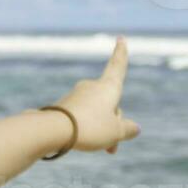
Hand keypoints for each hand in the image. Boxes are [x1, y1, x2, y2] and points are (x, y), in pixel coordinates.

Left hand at [48, 36, 141, 154]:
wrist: (53, 131)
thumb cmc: (90, 128)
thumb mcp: (115, 132)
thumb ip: (127, 129)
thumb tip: (133, 128)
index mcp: (108, 87)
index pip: (118, 66)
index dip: (121, 54)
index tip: (120, 38)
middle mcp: (92, 88)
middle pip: (111, 104)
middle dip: (114, 125)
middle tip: (112, 148)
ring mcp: (76, 97)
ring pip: (96, 114)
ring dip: (101, 131)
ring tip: (99, 149)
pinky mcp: (63, 107)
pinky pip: (82, 118)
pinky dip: (87, 130)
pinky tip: (80, 142)